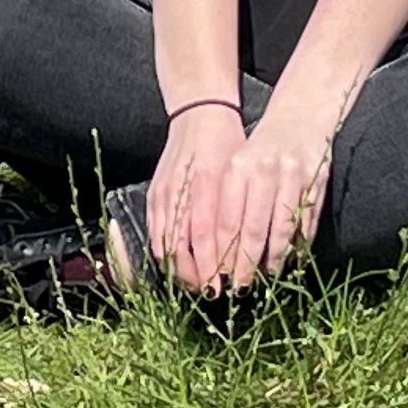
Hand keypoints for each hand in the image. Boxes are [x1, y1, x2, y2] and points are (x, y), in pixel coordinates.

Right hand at [145, 100, 247, 293]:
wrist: (198, 114)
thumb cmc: (227, 143)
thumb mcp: (242, 171)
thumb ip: (243, 208)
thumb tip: (253, 249)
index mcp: (207, 182)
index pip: (205, 235)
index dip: (211, 265)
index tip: (222, 287)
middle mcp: (181, 189)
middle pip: (181, 245)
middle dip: (194, 275)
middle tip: (210, 292)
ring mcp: (163, 192)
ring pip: (164, 242)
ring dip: (179, 268)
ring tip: (195, 285)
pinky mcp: (154, 194)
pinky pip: (155, 231)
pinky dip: (164, 253)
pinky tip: (177, 265)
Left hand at [198, 104, 336, 290]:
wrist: (300, 119)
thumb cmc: (259, 152)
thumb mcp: (234, 168)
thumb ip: (224, 205)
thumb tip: (215, 253)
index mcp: (237, 169)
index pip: (226, 221)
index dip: (222, 254)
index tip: (218, 278)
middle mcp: (264, 172)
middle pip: (253, 230)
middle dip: (246, 265)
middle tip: (241, 288)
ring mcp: (293, 178)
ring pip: (282, 230)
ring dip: (274, 259)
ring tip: (267, 277)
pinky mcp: (316, 184)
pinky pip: (306, 224)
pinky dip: (298, 245)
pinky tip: (291, 260)